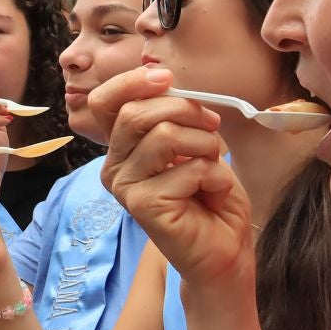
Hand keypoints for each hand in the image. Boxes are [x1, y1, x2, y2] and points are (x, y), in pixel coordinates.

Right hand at [90, 68, 250, 286]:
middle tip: (213, 128)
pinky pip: (188, 168)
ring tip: (214, 168)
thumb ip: (174, 116)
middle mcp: (114, 166)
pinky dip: (216, 176)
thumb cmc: (210, 196)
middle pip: (137, 112)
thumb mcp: (193, 143)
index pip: (105, 102)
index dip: (132, 82)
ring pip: (166, 135)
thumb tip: (166, 82)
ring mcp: (124, 187)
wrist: (224, 251)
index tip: (167, 79)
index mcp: (122, 148)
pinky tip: (214, 196)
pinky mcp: (143, 205)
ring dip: (207, 145)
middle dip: (187, 111)